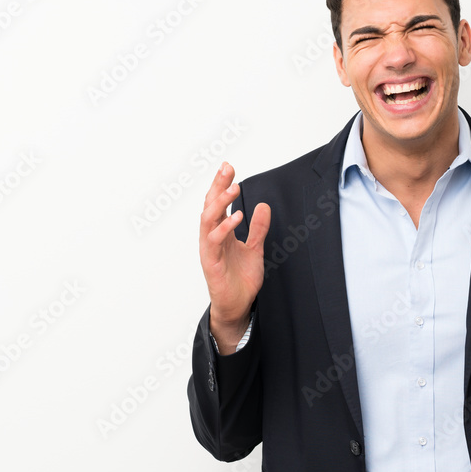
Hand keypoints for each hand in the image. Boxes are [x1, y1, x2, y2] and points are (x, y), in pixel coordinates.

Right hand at [199, 162, 270, 351]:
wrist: (238, 305)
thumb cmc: (241, 278)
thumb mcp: (255, 248)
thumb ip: (258, 228)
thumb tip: (263, 206)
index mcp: (221, 232)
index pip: (218, 203)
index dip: (221, 184)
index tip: (228, 166)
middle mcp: (212, 237)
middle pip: (210, 205)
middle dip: (217, 186)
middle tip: (227, 169)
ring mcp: (210, 249)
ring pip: (208, 220)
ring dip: (220, 203)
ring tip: (233, 189)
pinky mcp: (211, 262)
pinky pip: (214, 241)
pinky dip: (224, 228)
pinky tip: (236, 217)